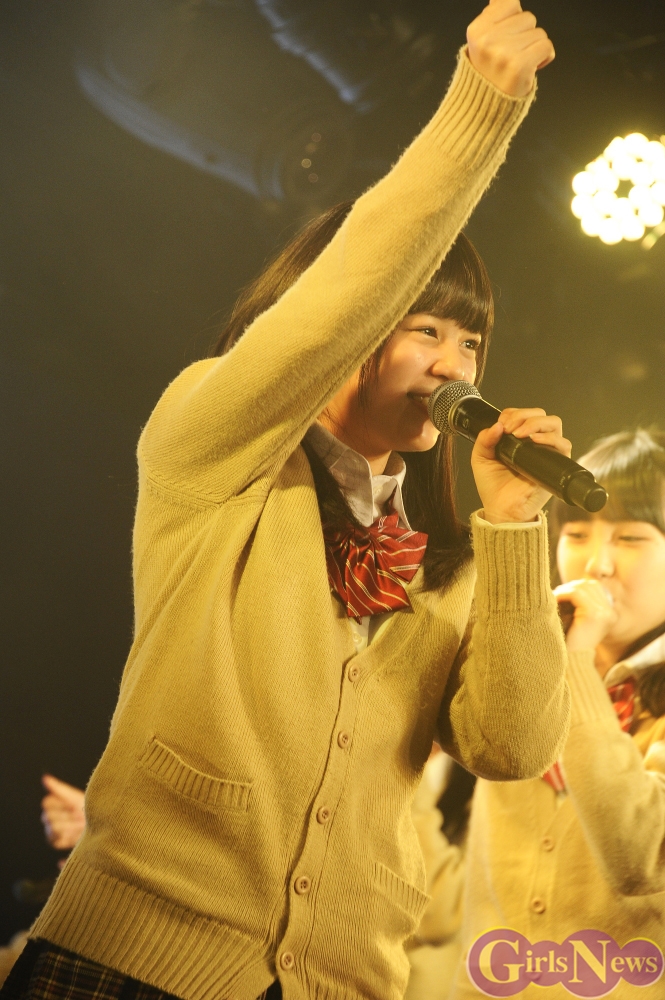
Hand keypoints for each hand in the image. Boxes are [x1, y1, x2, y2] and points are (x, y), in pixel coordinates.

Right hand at [41, 774, 85, 849]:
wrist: (101, 822)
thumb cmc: (87, 807)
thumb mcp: (75, 797)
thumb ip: (59, 788)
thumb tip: (44, 778)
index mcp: (52, 804)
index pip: (46, 803)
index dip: (61, 804)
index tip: (73, 804)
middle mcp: (48, 817)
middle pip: (48, 816)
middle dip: (67, 815)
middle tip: (80, 815)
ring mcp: (50, 831)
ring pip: (53, 828)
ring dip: (70, 826)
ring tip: (81, 824)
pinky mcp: (56, 842)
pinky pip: (57, 840)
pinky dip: (69, 837)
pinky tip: (77, 833)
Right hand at [467, 0, 554, 97]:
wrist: (485, 109)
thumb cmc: (488, 74)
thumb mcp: (483, 41)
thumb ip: (493, 15)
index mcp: (477, 30)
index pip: (510, 3)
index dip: (514, 20)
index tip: (504, 38)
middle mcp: (488, 40)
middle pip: (528, 17)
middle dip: (525, 35)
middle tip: (510, 56)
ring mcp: (503, 53)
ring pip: (539, 32)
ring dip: (534, 48)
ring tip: (518, 64)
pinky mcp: (519, 66)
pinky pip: (546, 46)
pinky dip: (544, 57)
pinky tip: (530, 69)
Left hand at [471, 407, 570, 523]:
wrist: (501, 509)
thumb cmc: (494, 487)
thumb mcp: (481, 459)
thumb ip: (484, 440)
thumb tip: (496, 425)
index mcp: (519, 439)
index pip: (525, 414)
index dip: (514, 413)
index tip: (501, 422)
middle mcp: (535, 443)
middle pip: (542, 415)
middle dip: (524, 415)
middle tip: (509, 427)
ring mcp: (547, 452)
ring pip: (554, 424)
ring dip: (536, 422)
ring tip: (519, 433)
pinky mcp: (556, 465)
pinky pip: (563, 445)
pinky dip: (550, 438)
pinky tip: (534, 440)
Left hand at [553, 579, 617, 652]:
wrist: (571, 664)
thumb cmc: (571, 644)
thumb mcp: (579, 621)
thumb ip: (581, 605)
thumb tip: (570, 585)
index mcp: (610, 614)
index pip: (595, 588)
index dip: (577, 588)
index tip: (562, 596)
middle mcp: (611, 613)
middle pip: (590, 585)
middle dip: (571, 587)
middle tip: (556, 596)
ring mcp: (605, 613)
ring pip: (583, 587)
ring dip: (565, 591)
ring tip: (554, 599)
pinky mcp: (594, 615)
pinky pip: (577, 594)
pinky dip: (563, 594)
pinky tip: (555, 601)